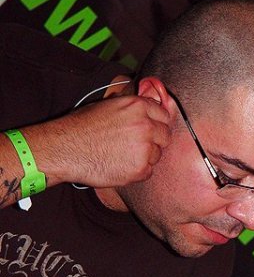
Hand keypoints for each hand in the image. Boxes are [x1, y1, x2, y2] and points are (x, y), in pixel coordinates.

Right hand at [27, 92, 171, 187]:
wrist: (65, 149)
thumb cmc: (82, 126)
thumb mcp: (108, 105)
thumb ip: (133, 108)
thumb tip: (150, 108)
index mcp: (138, 106)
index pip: (163, 115)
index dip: (157, 123)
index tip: (151, 129)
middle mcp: (145, 126)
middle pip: (165, 136)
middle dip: (155, 141)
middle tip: (137, 146)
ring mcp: (144, 149)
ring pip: (157, 155)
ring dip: (145, 157)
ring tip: (123, 156)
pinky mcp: (140, 169)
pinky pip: (148, 172)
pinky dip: (137, 171)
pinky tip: (120, 166)